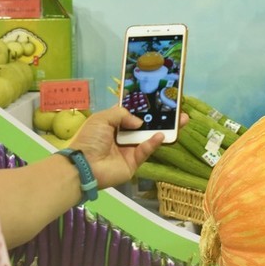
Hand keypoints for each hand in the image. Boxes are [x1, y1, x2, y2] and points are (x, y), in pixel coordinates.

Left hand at [67, 107, 186, 189]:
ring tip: (181, 121)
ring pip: (149, 137)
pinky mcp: (133, 163)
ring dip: (164, 129)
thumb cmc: (90, 139)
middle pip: (144, 126)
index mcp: (113, 124)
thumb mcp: (103, 118)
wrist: (84, 166)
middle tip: (177, 111)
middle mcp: (122, 136)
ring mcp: (129, 150)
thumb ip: (122, 114)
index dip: (144, 108)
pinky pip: (145, 151)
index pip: (131, 114)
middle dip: (160, 118)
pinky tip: (161, 136)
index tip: (159, 99)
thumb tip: (139, 122)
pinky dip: (153, 143)